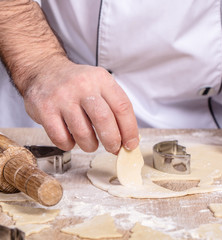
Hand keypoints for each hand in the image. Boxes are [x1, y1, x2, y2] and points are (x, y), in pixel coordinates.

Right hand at [23, 59, 138, 153]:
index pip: (122, 107)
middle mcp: (82, 86)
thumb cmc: (78, 84)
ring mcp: (62, 97)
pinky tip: (71, 139)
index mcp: (101, 79)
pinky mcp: (45, 109)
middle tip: (113, 148)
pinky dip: (69, 145)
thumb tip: (128, 139)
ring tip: (91, 144)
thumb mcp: (100, 85)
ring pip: (82, 132)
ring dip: (90, 145)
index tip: (130, 144)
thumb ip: (115, 108)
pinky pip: (61, 138)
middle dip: (112, 141)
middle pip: (104, 119)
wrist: (44, 71)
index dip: (130, 130)